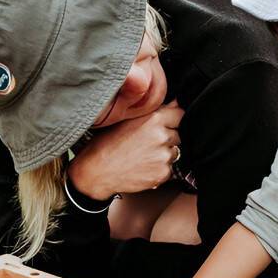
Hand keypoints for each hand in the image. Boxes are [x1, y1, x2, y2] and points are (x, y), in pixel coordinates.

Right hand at [69, 102, 183, 198]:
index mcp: (153, 119)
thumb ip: (151, 112)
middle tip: (147, 143)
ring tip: (143, 156)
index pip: (180, 114)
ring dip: (164, 153)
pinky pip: (168, 169)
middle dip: (167, 137)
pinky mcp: (163, 173)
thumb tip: (172, 103)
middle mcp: (161, 136)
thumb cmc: (106, 144)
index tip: (167, 123)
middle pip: (178, 134)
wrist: (97, 172)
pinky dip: (159, 169)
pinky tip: (143, 167)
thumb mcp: (126, 120)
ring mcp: (163, 156)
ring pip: (174, 152)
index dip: (173, 119)